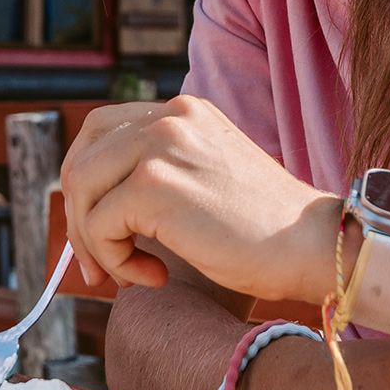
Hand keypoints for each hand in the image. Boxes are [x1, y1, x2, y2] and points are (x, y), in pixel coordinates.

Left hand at [62, 96, 337, 306]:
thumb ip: (162, 173)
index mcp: (183, 112)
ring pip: (81, 192)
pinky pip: (100, 225)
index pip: (100, 131)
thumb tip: (93, 209)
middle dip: (78, 218)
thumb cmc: (265, 231)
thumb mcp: (207, 179)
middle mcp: (170, 117)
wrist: (312, 245)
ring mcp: (161, 146)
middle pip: (81, 159)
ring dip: (95, 244)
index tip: (96, 233)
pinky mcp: (155, 185)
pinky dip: (115, 261)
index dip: (86, 184)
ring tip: (134, 274)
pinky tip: (156, 277)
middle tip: (97, 268)